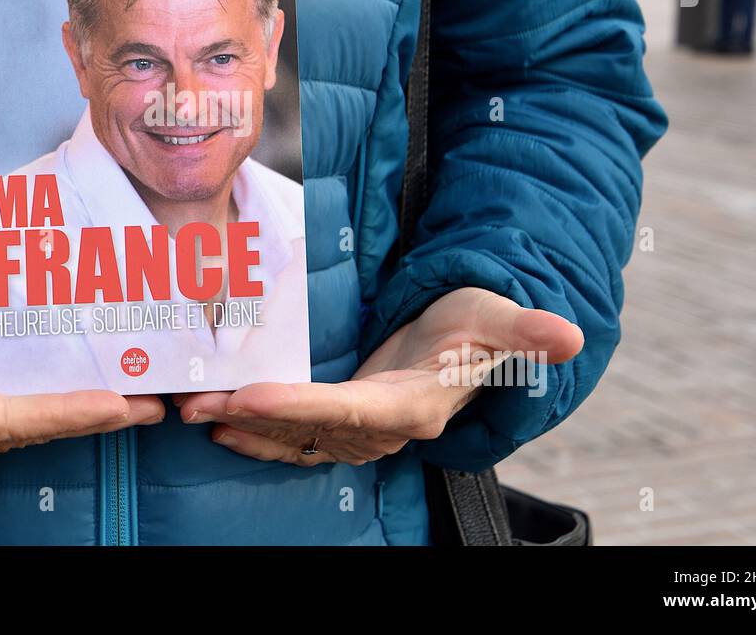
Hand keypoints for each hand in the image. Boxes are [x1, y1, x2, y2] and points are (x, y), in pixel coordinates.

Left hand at [175, 287, 583, 466]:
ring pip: (292, 437)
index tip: (247, 396)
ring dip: (241, 426)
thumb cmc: (478, 322)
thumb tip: (566, 336)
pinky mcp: (345, 422)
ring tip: (189, 410)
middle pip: (306, 428)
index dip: (296, 407)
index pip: (346, 410)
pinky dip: (255, 429)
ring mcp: (361, 430)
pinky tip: (218, 420)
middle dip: (248, 417)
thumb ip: (525, 330)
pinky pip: (293, 435)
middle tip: (191, 404)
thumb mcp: (498, 318)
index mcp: (414, 405)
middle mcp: (382, 427)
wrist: (471, 342)